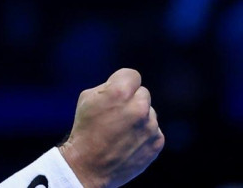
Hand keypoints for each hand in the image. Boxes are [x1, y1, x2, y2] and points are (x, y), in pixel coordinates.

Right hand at [58, 68, 164, 187]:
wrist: (88, 167)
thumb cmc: (85, 130)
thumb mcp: (87, 99)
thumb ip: (109, 87)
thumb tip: (124, 85)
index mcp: (120, 93)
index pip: (132, 75)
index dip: (122, 83)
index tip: (116, 94)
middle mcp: (139, 108)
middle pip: (143, 93)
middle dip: (131, 101)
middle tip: (116, 115)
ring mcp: (150, 126)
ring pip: (149, 112)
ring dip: (139, 118)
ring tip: (121, 132)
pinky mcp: (157, 142)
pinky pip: (154, 130)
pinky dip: (144, 134)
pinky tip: (129, 142)